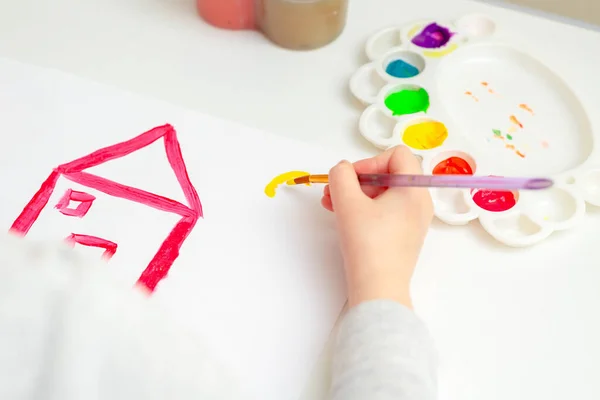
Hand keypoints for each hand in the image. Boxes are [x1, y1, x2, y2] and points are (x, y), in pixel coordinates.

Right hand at [322, 146, 432, 307]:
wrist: (378, 289)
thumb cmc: (367, 244)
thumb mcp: (348, 202)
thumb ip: (341, 175)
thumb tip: (342, 170)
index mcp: (414, 189)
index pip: (396, 155)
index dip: (369, 161)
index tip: (351, 180)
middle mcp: (419, 202)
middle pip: (388, 174)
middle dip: (356, 180)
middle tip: (333, 191)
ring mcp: (413, 220)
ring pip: (383, 194)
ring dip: (355, 194)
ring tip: (331, 204)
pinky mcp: (404, 235)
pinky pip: (385, 211)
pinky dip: (364, 209)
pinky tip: (342, 217)